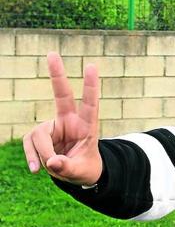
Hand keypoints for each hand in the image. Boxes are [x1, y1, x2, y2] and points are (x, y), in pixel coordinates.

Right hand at [22, 52, 102, 184]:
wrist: (76, 173)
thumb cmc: (85, 169)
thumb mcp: (81, 173)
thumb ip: (68, 167)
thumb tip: (52, 162)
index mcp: (87, 126)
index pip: (91, 104)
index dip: (91, 86)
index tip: (92, 66)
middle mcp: (70, 121)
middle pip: (62, 94)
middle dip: (57, 74)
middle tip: (52, 53)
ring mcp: (53, 126)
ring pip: (38, 136)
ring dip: (41, 154)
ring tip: (49, 168)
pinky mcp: (40, 134)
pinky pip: (30, 143)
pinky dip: (32, 156)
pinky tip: (36, 169)